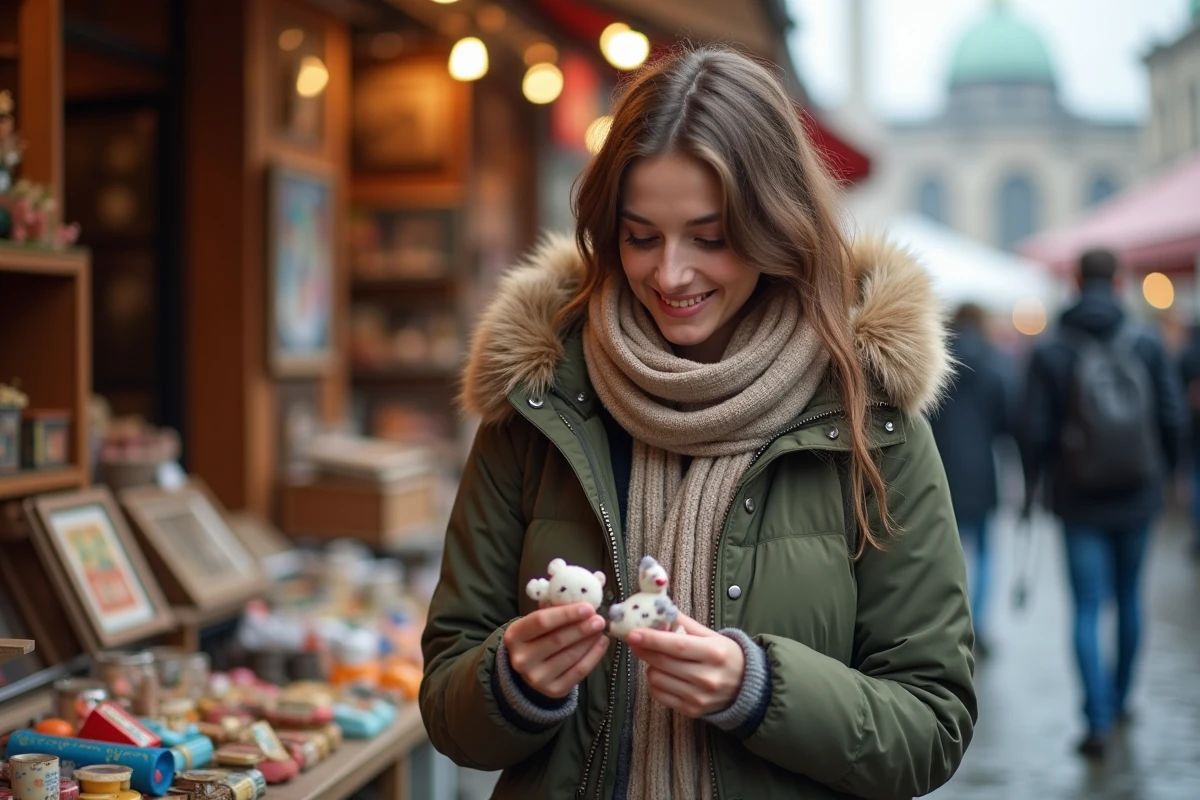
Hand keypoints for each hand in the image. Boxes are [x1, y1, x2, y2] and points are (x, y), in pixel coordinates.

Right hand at [503, 602, 608, 698]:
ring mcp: (537, 678)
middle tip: (599, 619)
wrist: (529, 670)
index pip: (541, 622)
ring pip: (570, 656)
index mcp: (514, 636)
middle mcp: (522, 659)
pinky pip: (579, 672)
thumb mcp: (536, 621)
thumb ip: (554, 606)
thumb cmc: (536, 637)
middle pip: (557, 640)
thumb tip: (584, 591)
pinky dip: (594, 655)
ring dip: (589, 640)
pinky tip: (601, 642)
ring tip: (601, 628)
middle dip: (581, 628)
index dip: (566, 614)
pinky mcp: (553, 690)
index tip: (588, 607)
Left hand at [626, 614, 744, 717]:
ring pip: (658, 679)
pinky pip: (659, 695)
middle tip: (635, 639)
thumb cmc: (727, 656)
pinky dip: (655, 682)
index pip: (677, 646)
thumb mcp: (712, 636)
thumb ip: (686, 625)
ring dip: (651, 666)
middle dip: (644, 649)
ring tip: (659, 659)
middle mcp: (707, 678)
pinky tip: (663, 674)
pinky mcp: (691, 710)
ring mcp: (698, 697)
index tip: (633, 633)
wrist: (747, 689)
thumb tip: (660, 610)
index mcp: (714, 653)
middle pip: (664, 662)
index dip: (652, 639)